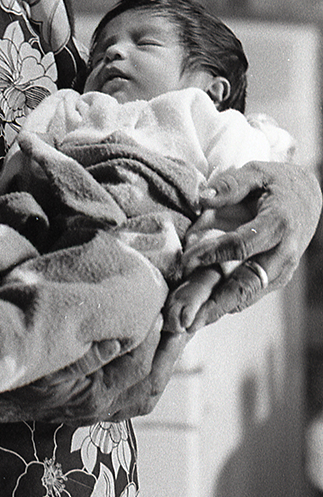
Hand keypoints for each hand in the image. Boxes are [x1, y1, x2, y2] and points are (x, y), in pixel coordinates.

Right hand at [0, 314, 184, 426]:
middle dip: (171, 346)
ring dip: (166, 361)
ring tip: (177, 331)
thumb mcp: (43, 361)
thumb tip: (122, 338)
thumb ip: (83, 352)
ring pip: (149, 390)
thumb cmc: (14, 376)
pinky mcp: (98, 411)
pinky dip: (152, 374)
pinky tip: (156, 355)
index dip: (155, 333)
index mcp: (93, 395)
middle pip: (152, 379)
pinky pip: (138, 396)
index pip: (138, 363)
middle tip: (186, 315)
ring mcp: (102, 413)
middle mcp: (104, 409)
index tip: (165, 304)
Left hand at [166, 160, 320, 327]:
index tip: (188, 260)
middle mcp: (284, 253)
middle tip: (187, 318)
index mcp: (279, 224)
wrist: (308, 197)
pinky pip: (249, 295)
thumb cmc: (276, 183)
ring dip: (218, 310)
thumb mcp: (256, 172)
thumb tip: (201, 198)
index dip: (215, 253)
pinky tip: (200, 314)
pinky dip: (225, 305)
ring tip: (188, 324)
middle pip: (248, 282)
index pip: (244, 245)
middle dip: (217, 302)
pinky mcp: (276, 279)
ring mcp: (282, 271)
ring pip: (248, 295)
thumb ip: (230, 185)